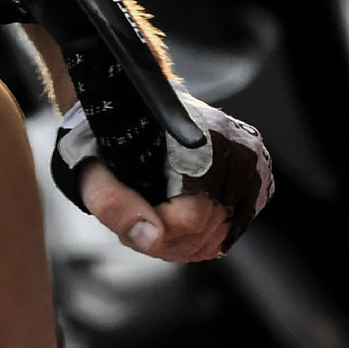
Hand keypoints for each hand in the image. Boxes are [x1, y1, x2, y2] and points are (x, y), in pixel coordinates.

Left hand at [55, 93, 269, 261]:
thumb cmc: (112, 134)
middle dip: (167, 239)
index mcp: (200, 140)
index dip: (157, 233)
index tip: (133, 228)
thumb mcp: (93, 166)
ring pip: (221, 236)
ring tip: (154, 220)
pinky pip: (230, 230)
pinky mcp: (256, 180)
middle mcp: (236, 150)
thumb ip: (113, 201)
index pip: (192, 216)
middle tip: (138, 223)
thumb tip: (148, 235)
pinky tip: (175, 220)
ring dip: (184, 239)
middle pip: (208, 230)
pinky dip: (201, 235)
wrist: (130, 108)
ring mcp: (250, 165)